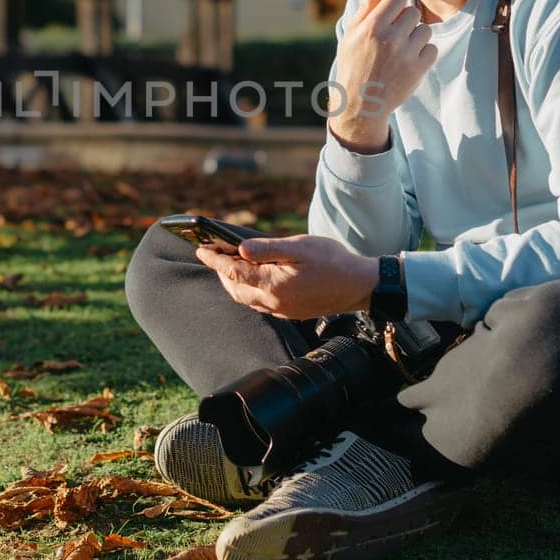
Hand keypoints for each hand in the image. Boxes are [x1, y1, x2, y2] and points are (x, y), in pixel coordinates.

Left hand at [195, 234, 378, 320]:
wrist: (359, 286)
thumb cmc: (333, 262)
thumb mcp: (300, 247)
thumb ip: (268, 249)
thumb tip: (240, 249)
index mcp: (273, 284)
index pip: (233, 271)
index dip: (214, 260)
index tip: (200, 249)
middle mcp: (273, 301)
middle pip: (235, 289)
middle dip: (221, 273)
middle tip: (212, 255)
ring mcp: (281, 309)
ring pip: (246, 298)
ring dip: (234, 283)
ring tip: (229, 265)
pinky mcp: (290, 312)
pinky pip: (260, 303)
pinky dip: (249, 290)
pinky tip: (253, 278)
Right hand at [329, 0, 437, 153]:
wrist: (361, 105)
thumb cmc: (353, 65)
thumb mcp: (351, 36)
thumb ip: (366, 9)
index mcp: (372, 27)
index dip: (396, 4)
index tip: (391, 14)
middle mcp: (390, 39)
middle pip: (413, 12)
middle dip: (406, 20)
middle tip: (396, 34)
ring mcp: (406, 55)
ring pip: (425, 30)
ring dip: (416, 36)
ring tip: (402, 48)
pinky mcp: (418, 70)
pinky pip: (432, 49)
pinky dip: (423, 53)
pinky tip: (409, 60)